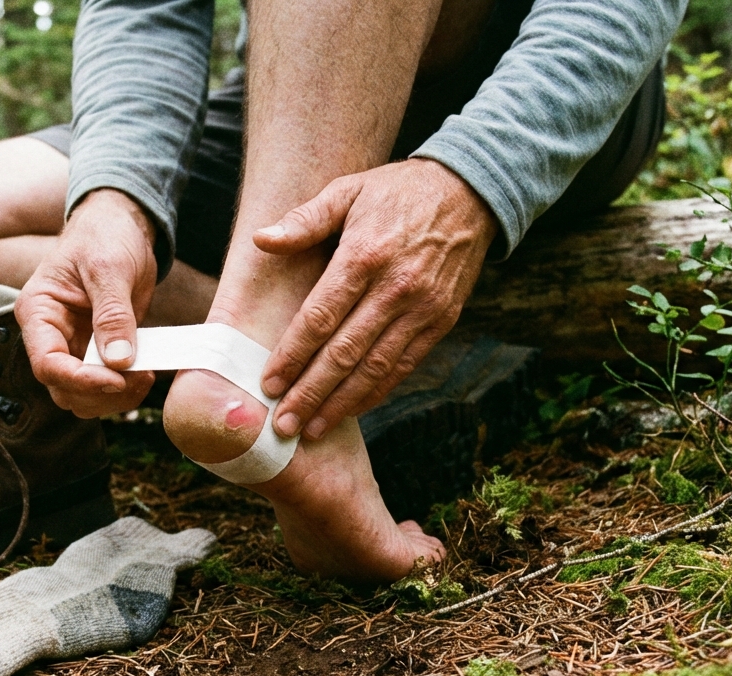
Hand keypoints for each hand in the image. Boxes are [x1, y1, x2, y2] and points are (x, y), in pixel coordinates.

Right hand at [16, 188, 157, 417]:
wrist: (121, 226)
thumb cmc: (106, 236)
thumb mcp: (110, 268)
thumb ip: (113, 314)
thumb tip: (118, 361)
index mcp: (39, 312)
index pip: (47, 363)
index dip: (80, 380)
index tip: (116, 379)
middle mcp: (51, 335)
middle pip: (63, 388)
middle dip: (100, 392)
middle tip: (141, 377)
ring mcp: (74, 346)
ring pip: (82, 396)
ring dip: (114, 397)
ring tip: (146, 376)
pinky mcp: (98, 351)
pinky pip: (105, 385)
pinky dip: (125, 389)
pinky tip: (147, 372)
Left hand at [254, 159, 497, 439]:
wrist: (470, 193)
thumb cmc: (396, 192)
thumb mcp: (348, 191)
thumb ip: (305, 219)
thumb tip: (262, 240)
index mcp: (365, 255)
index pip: (321, 317)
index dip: (293, 355)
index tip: (268, 383)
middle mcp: (396, 288)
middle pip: (345, 353)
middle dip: (310, 393)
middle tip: (282, 425)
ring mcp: (423, 309)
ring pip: (376, 368)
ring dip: (341, 403)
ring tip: (310, 429)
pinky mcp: (441, 321)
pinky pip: (403, 365)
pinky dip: (376, 392)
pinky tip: (350, 409)